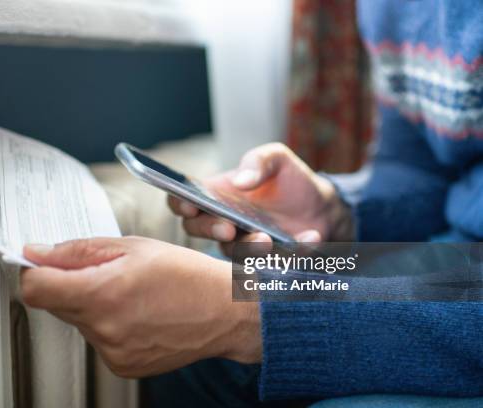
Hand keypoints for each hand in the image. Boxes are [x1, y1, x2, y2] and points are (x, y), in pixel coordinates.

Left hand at [21, 237, 260, 377]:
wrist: (225, 312)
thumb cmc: (187, 274)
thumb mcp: (133, 247)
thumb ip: (78, 251)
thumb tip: (37, 253)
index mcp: (103, 293)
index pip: (35, 289)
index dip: (35, 271)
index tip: (44, 263)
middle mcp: (104, 329)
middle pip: (57, 304)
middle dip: (72, 284)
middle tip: (108, 272)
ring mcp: (113, 352)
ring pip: (79, 322)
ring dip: (93, 305)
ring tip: (130, 294)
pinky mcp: (123, 365)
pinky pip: (98, 340)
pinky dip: (109, 325)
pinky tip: (138, 314)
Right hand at [168, 143, 352, 253]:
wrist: (322, 204)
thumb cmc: (289, 179)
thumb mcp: (277, 158)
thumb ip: (258, 161)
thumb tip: (240, 181)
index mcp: (215, 196)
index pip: (183, 201)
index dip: (180, 204)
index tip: (191, 206)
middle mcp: (222, 223)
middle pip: (198, 230)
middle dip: (209, 230)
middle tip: (228, 228)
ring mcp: (242, 244)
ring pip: (232, 253)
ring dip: (248, 248)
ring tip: (267, 239)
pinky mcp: (268, 260)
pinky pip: (275, 261)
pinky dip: (293, 251)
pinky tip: (310, 237)